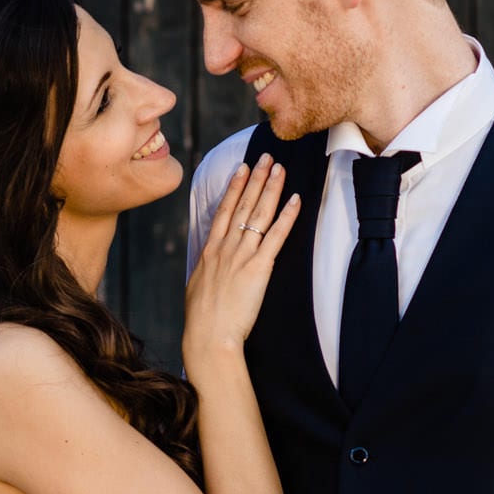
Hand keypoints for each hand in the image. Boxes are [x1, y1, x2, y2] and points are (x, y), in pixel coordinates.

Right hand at [183, 156, 301, 369]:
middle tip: (266, 156)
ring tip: (279, 168)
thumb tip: (210, 263)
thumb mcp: (197, 286)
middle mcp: (224, 248)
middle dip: (255, 178)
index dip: (235, 187)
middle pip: (242, 205)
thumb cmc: (202, 320)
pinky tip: (296, 200)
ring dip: (271, 188)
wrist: (208, 336)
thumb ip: (206, 269)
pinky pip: (275, 236)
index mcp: (209, 251)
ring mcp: (241, 256)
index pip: (223, 210)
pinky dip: (287, 216)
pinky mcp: (258, 268)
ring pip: (258, 214)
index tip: (242, 169)